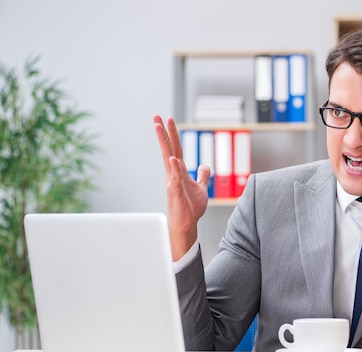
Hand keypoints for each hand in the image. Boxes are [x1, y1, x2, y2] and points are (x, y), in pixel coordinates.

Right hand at [153, 115, 210, 259]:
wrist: (187, 224)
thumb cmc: (191, 208)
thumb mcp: (201, 188)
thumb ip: (203, 176)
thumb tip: (205, 165)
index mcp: (179, 171)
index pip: (176, 148)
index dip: (173, 134)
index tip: (168, 119)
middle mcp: (174, 173)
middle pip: (168, 148)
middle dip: (163, 132)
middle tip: (156, 116)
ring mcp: (173, 182)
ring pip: (168, 158)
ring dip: (164, 143)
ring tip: (158, 127)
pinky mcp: (175, 192)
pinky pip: (175, 178)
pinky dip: (174, 168)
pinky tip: (173, 159)